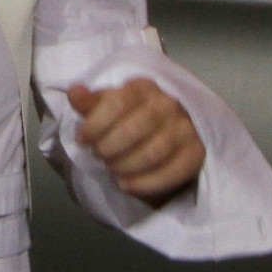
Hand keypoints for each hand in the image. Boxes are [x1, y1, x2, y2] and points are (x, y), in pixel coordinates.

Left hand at [67, 78, 205, 205]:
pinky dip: (146, 183)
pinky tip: (127, 185)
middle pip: (133, 130)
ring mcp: (186, 127)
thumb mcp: (107, 103)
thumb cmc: (128, 113)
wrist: (165, 126)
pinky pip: (173, 173)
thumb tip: (74, 93)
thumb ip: (90, 101)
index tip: (82, 139)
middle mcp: (168, 103)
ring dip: (125, 166)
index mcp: (142, 86)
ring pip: (152, 153)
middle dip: (108, 148)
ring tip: (111, 169)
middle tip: (98, 156)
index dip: (95, 125)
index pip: (116, 103)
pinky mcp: (197, 152)